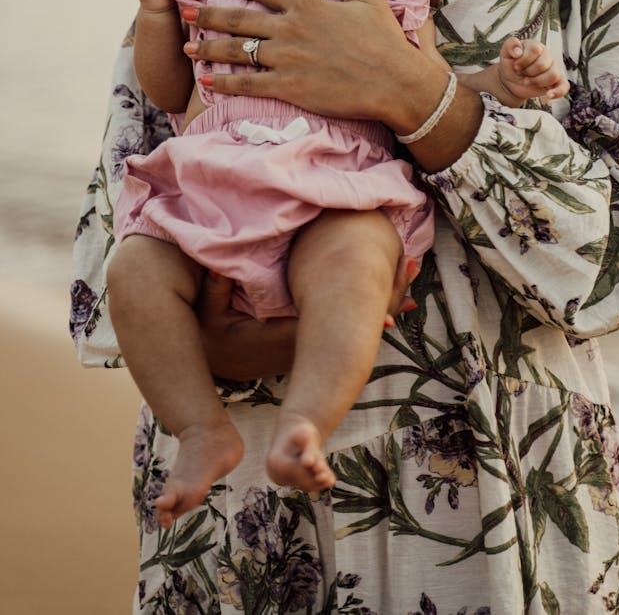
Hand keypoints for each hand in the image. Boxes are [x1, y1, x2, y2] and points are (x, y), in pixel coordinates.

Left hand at [182, 0, 441, 129]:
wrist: (395, 82)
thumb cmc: (385, 40)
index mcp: (308, 4)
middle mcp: (290, 28)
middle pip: (239, 18)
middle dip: (209, 15)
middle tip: (187, 12)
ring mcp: (285, 58)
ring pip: (235, 50)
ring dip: (208, 47)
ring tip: (188, 46)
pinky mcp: (287, 87)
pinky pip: (246, 82)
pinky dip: (224, 82)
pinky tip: (207, 82)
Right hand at [196, 255, 420, 380]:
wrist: (203, 358)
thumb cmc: (206, 330)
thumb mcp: (207, 310)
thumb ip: (217, 288)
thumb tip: (221, 265)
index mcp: (279, 338)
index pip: (327, 329)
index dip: (359, 318)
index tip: (389, 314)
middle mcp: (297, 349)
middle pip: (345, 333)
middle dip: (376, 312)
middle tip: (410, 300)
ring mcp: (301, 350)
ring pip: (346, 335)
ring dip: (372, 313)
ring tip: (408, 299)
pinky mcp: (300, 346)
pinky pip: (338, 332)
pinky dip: (361, 316)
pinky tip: (383, 306)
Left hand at [464, 37, 569, 106]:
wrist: (510, 80)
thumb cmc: (510, 64)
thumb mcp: (505, 53)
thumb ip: (510, 45)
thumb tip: (518, 51)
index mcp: (536, 46)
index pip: (535, 50)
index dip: (523, 60)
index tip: (516, 66)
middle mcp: (547, 56)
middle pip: (543, 64)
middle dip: (528, 72)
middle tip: (521, 73)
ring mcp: (553, 69)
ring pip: (553, 75)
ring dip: (536, 81)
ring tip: (527, 81)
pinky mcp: (556, 82)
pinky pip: (564, 86)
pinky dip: (557, 92)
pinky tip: (548, 95)